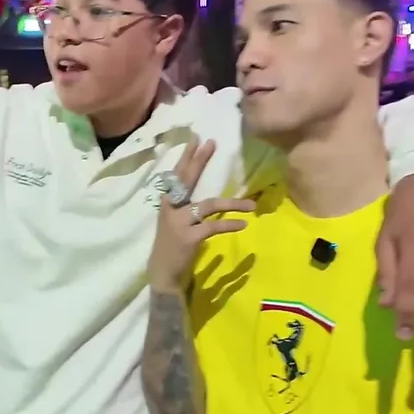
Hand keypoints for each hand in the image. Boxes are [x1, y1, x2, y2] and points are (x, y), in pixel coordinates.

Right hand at [147, 140, 255, 292]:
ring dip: (232, 203)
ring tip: (251, 204)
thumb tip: (202, 195)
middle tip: (211, 143)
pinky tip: (243, 223)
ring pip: (208, 204)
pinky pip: (213, 226)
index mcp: (168, 203)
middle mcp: (171, 209)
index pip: (177, 175)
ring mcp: (179, 222)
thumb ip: (185, 208)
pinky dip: (230, 224)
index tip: (196, 139)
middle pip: (186, 180)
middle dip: (199, 161)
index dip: (186, 157)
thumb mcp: (174, 223)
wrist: (163, 274)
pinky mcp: (189, 237)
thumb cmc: (172, 248)